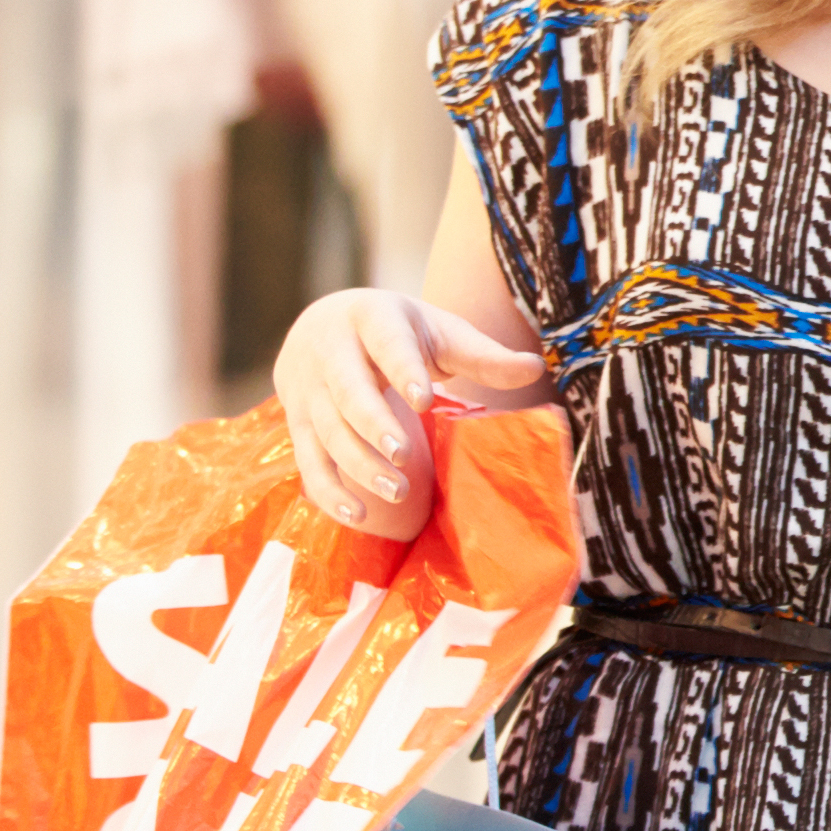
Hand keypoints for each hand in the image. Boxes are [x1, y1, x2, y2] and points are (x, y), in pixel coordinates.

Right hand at [277, 287, 552, 535]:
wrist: (326, 321)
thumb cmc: (399, 331)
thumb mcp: (439, 331)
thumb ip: (483, 354)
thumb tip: (535, 369)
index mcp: (371, 316)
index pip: (387, 344)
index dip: (403, 371)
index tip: (423, 400)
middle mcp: (328, 348)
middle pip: (347, 391)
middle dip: (374, 425)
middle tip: (404, 456)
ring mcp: (305, 386)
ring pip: (326, 429)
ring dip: (358, 463)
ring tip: (397, 491)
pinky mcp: (294, 419)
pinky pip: (306, 458)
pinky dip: (328, 488)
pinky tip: (356, 513)